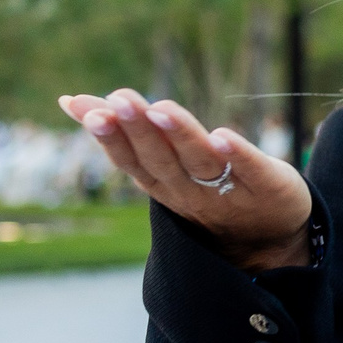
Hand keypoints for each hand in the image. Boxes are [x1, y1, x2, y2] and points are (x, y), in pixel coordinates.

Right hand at [59, 90, 313, 269]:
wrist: (272, 242)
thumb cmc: (208, 192)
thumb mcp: (164, 167)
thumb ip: (128, 136)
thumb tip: (70, 101)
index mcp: (164, 185)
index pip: (132, 161)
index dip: (109, 138)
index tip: (87, 109)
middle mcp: (191, 191)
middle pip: (161, 159)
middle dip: (137, 130)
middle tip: (118, 100)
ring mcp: (229, 192)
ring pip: (199, 162)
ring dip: (178, 135)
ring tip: (160, 109)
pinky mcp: (269, 187)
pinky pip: (252, 171)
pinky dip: (237, 154)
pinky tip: (223, 135)